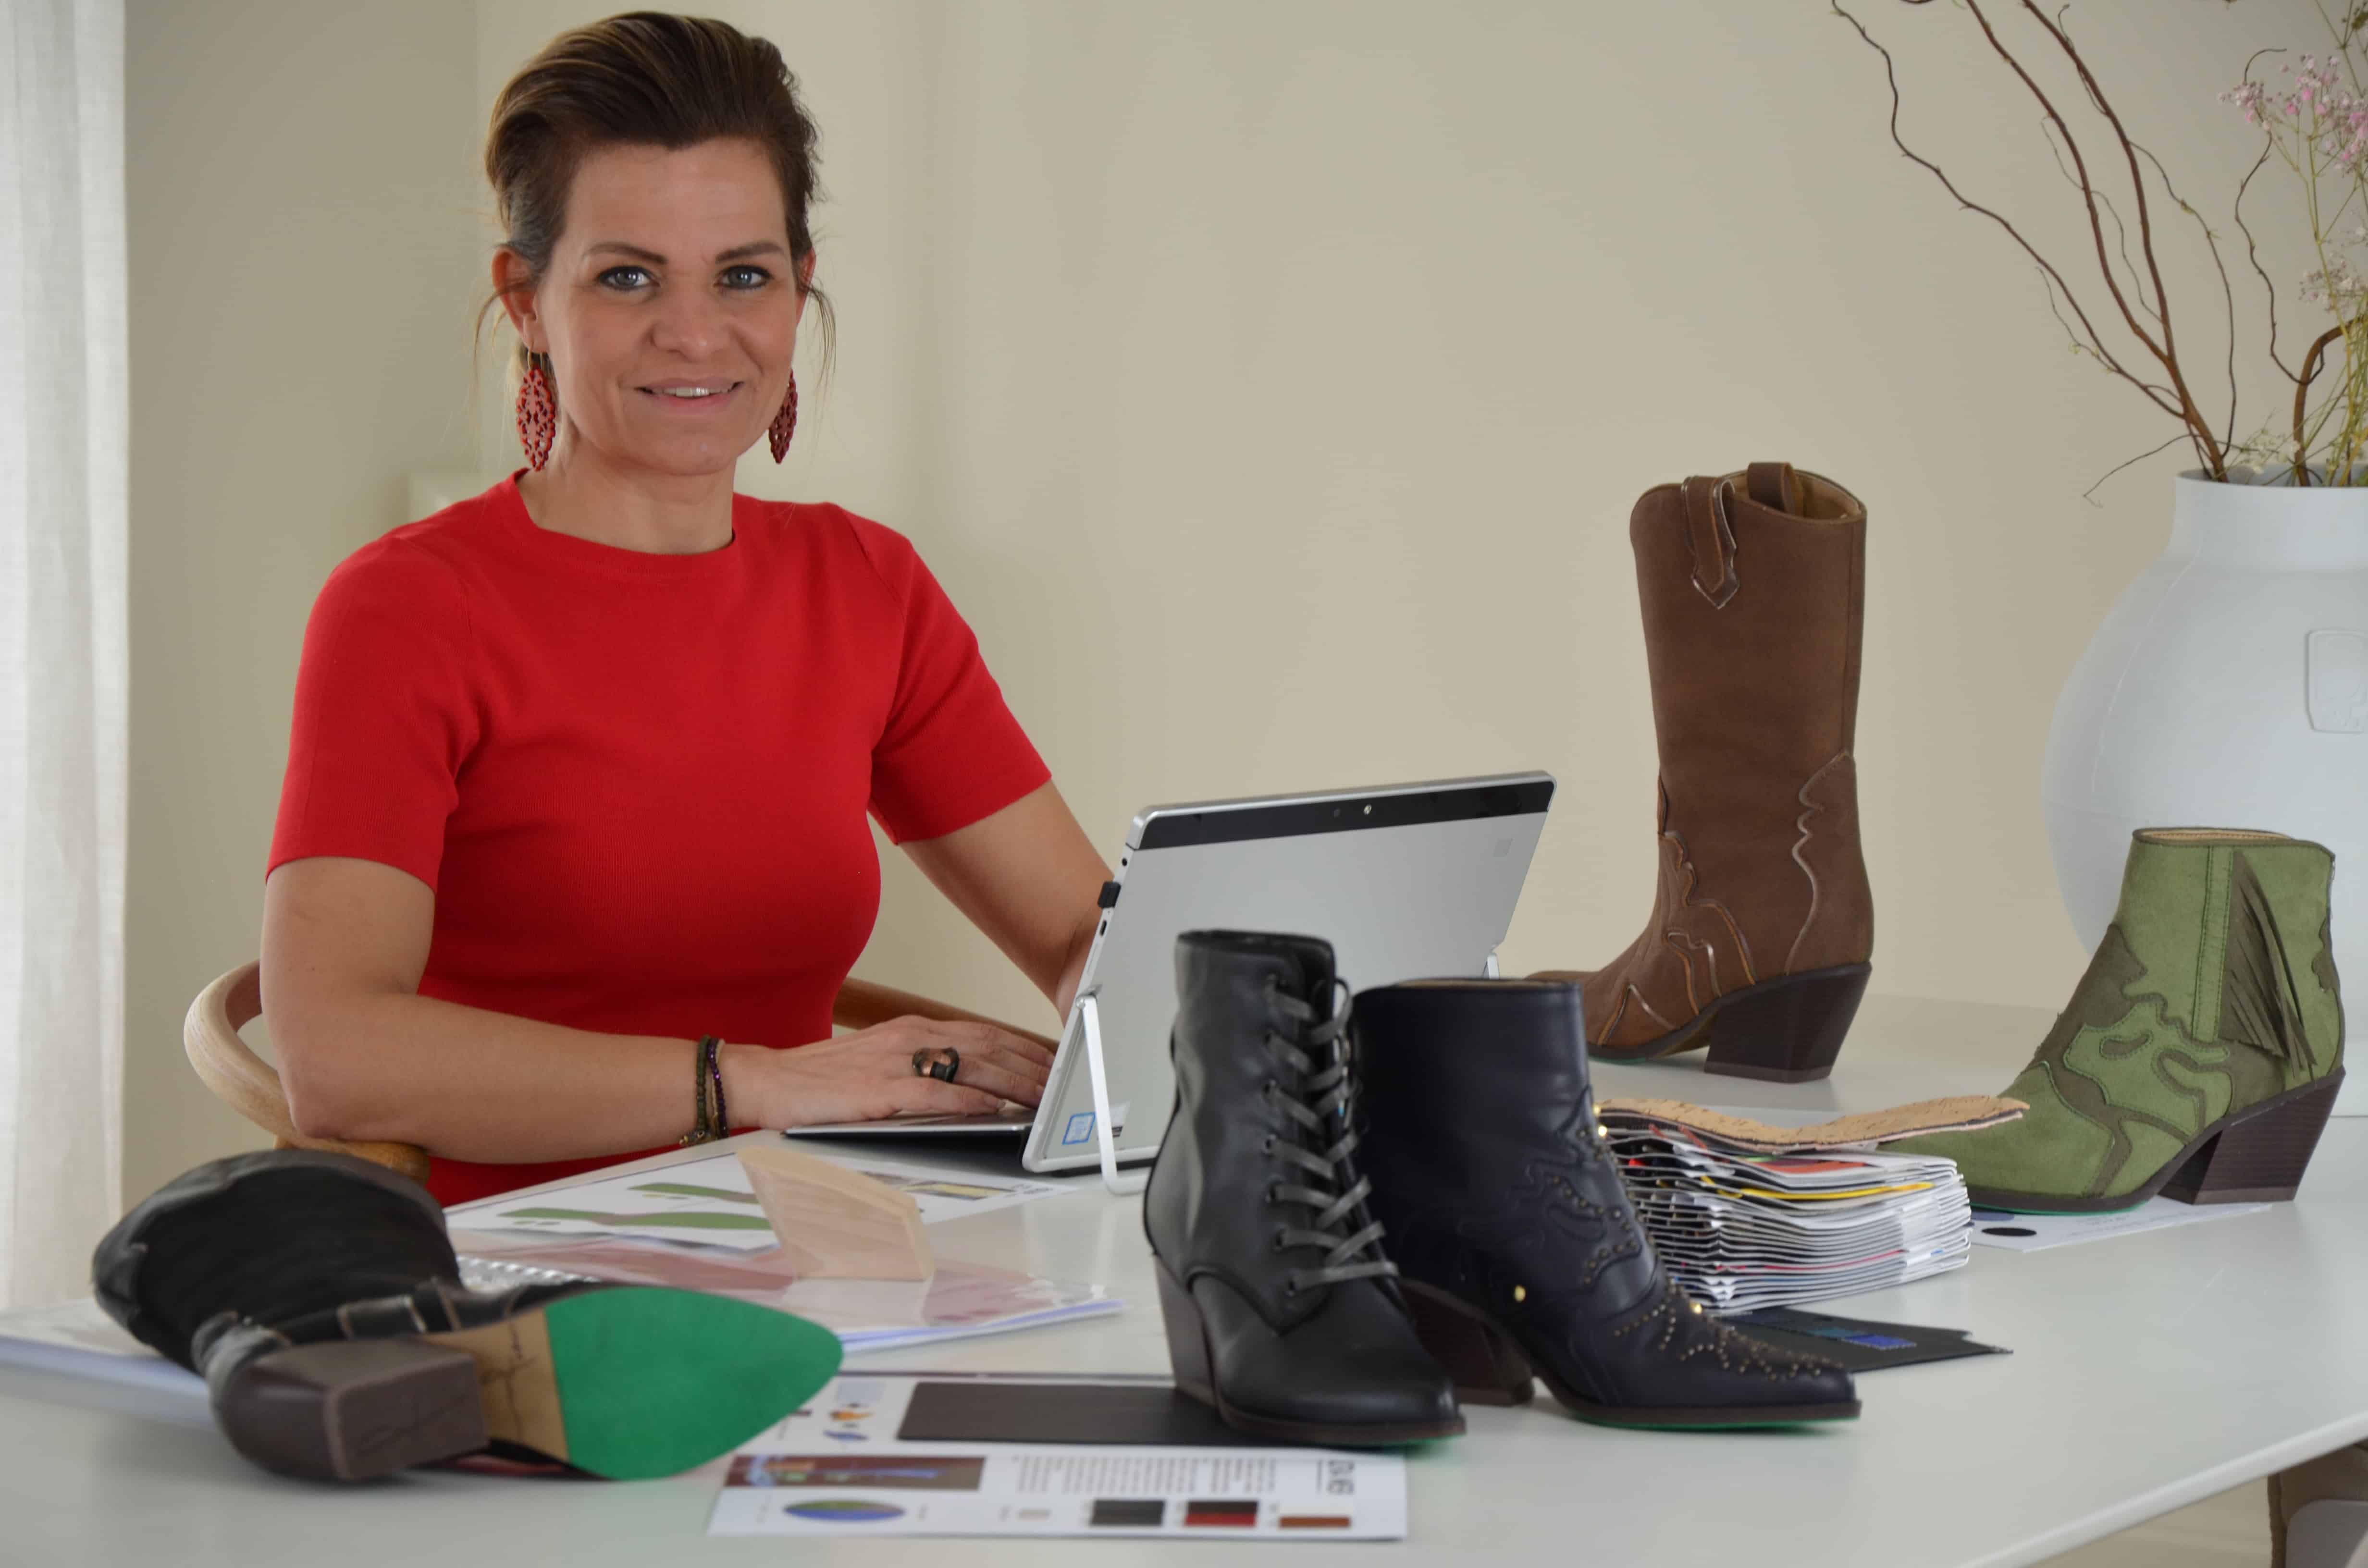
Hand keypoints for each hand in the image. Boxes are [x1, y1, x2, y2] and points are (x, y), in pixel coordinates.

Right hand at [723, 1018, 1056, 1127]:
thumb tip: (972, 1082)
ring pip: (970, 1067)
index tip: (1053, 1062)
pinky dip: (967, 1101)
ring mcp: (894, 1061)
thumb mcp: (882, 1060)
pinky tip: (991, 1110)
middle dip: (1030, 1065)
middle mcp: (909, 1037)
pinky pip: (933, 1093)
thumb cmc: (825, 1078)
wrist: (768, 1082)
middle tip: (1061, 1084)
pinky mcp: (878, 1090)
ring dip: (1012, 1083)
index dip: (1024, 1047)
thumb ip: (924, 1065)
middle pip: (987, 1046)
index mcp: (913, 1029)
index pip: (983, 1033)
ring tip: (1041, 1098)